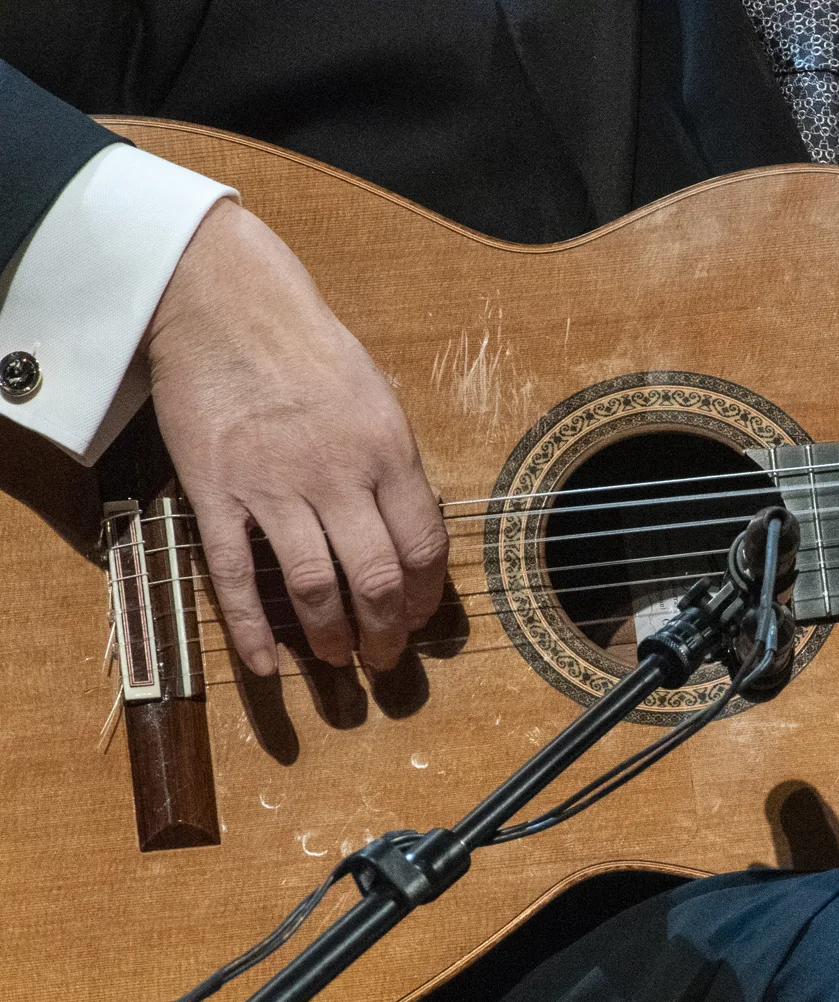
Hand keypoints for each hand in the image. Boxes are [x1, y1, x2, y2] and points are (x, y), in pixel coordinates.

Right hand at [143, 198, 446, 675]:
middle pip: (376, 578)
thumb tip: (412, 531)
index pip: (424, 547)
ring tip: (338, 659)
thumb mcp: (378, 400)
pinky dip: (253, 627)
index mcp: (389, 453)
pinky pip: (236, 574)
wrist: (226, 303)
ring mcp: (274, 486)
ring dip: (330, 635)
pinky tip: (267, 664)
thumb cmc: (309, 349)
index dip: (424, 596)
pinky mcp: (216, 491)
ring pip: (313, 586)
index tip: (418, 618)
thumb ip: (394, 466)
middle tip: (383, 658)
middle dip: (386, 632)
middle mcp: (338, 475)